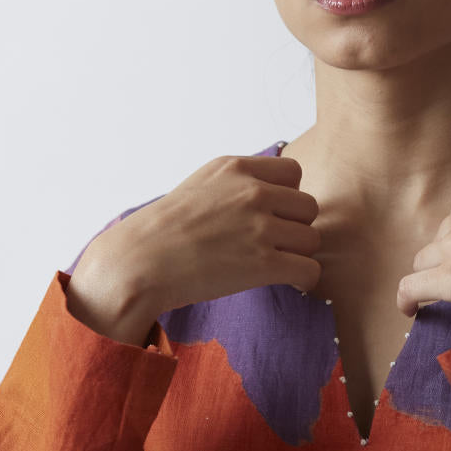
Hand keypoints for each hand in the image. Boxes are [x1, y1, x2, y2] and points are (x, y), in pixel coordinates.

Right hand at [74, 154, 323, 314]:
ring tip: (275, 264)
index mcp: (236, 168)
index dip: (287, 197)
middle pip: (308, 207)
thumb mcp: (201, 184)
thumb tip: (271, 194)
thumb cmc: (164, 230)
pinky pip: (310, 270)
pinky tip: (289, 282)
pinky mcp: (263, 263)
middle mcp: (252, 192)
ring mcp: (259, 227)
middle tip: (273, 244)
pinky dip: (304, 279)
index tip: (272, 215)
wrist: (139, 263)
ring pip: (312, 239)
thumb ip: (237, 183)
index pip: (294, 173)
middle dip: (295, 227)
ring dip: (298, 254)